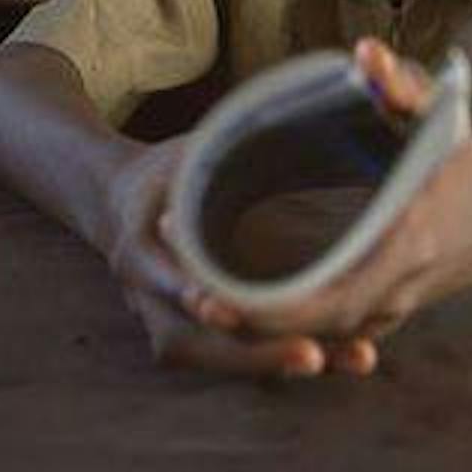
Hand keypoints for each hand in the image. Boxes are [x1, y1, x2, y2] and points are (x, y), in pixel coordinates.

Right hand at [102, 135, 344, 376]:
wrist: (119, 201)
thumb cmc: (167, 168)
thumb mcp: (186, 149)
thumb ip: (221, 144)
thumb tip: (295, 107)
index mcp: (139, 244)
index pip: (165, 278)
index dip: (194, 292)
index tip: (226, 307)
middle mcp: (147, 295)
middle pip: (190, 341)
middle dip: (251, 354)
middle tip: (312, 355)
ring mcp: (166, 320)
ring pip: (215, 359)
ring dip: (278, 364)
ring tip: (352, 360)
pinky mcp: (195, 332)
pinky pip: (234, 355)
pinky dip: (282, 357)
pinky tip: (345, 354)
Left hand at [235, 38, 471, 360]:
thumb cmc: (467, 161)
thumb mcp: (443, 116)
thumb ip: (402, 85)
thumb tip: (364, 51)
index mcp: (406, 240)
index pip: (330, 294)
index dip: (271, 303)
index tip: (218, 286)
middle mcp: (398, 285)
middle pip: (314, 326)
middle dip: (252, 319)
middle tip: (192, 297)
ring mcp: (394, 307)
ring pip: (320, 337)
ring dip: (265, 329)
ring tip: (204, 303)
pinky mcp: (389, 314)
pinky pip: (334, 334)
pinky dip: (292, 331)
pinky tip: (245, 315)